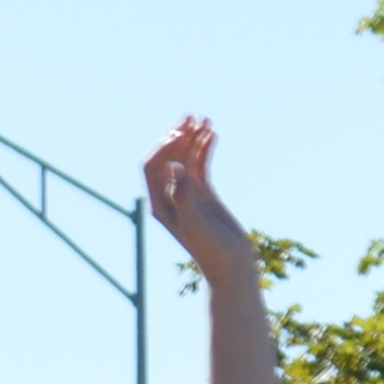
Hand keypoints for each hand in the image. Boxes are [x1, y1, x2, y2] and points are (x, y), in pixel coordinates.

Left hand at [142, 116, 256, 288]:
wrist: (232, 266)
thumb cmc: (212, 251)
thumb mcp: (195, 224)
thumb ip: (184, 195)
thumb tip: (175, 167)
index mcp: (160, 204)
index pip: (151, 166)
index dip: (163, 147)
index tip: (181, 135)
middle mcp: (170, 196)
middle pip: (166, 157)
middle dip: (176, 135)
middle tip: (189, 117)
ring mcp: (187, 193)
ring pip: (185, 157)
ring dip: (192, 137)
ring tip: (204, 119)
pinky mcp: (204, 194)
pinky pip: (200, 164)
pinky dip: (205, 148)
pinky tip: (213, 134)